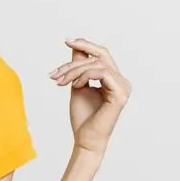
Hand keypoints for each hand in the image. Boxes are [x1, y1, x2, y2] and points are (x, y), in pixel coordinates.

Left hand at [49, 37, 131, 155]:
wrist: (84, 139)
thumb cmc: (82, 117)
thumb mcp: (77, 85)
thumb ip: (78, 67)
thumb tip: (75, 45)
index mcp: (113, 79)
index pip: (101, 54)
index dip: (85, 45)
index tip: (67, 41)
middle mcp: (121, 81)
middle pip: (100, 56)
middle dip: (75, 60)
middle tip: (56, 72)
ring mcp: (123, 87)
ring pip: (98, 64)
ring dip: (74, 71)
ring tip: (60, 82)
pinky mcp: (120, 94)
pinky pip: (102, 73)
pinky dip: (85, 76)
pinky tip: (74, 86)